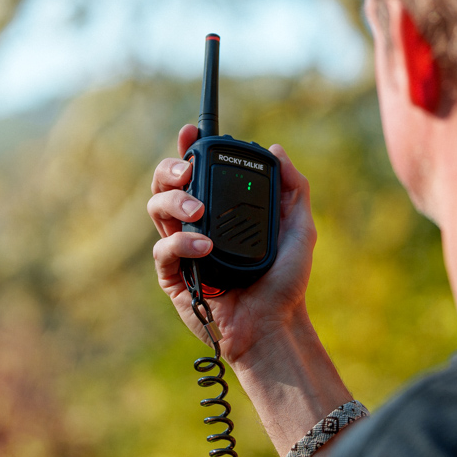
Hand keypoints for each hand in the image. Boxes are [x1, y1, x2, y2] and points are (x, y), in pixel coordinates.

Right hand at [148, 124, 316, 364]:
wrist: (277, 324)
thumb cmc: (287, 281)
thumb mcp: (300, 227)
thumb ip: (293, 187)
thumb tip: (276, 149)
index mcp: (220, 210)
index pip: (196, 173)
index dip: (188, 149)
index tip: (191, 132)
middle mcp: (196, 225)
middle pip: (165, 185)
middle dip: (170, 169)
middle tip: (188, 171)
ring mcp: (182, 250)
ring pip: (157, 209)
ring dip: (174, 200)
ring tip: (198, 210)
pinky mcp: (173, 277)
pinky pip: (163, 250)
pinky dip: (182, 243)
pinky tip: (205, 247)